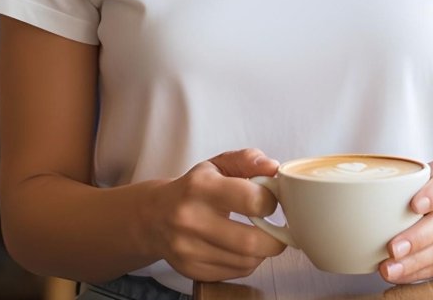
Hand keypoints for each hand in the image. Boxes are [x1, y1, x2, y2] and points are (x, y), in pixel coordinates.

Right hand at [144, 148, 286, 282]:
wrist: (153, 216)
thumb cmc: (193, 188)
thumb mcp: (217, 165)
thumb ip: (247, 160)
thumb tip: (273, 168)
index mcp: (201, 187)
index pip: (251, 200)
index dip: (270, 201)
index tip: (271, 200)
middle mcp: (191, 220)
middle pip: (250, 241)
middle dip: (275, 237)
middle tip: (279, 230)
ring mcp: (189, 249)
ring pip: (246, 262)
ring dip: (262, 251)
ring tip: (260, 236)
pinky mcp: (191, 270)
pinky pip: (235, 273)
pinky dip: (247, 262)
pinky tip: (241, 247)